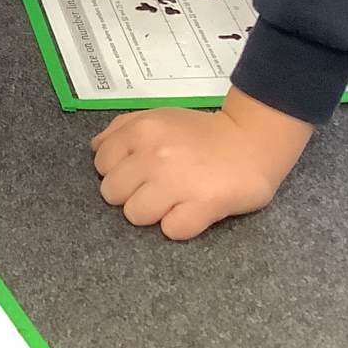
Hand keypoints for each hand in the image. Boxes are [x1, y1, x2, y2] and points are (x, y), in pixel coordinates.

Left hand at [89, 88, 314, 239]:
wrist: (253, 141)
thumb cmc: (202, 133)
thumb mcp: (159, 117)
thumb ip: (122, 128)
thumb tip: (94, 148)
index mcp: (141, 130)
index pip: (101, 165)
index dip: (118, 172)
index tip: (138, 172)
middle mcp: (153, 155)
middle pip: (112, 194)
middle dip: (131, 194)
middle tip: (156, 189)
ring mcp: (177, 182)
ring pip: (135, 215)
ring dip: (153, 213)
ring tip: (174, 201)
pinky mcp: (202, 206)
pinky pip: (171, 230)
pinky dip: (180, 225)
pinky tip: (192, 211)